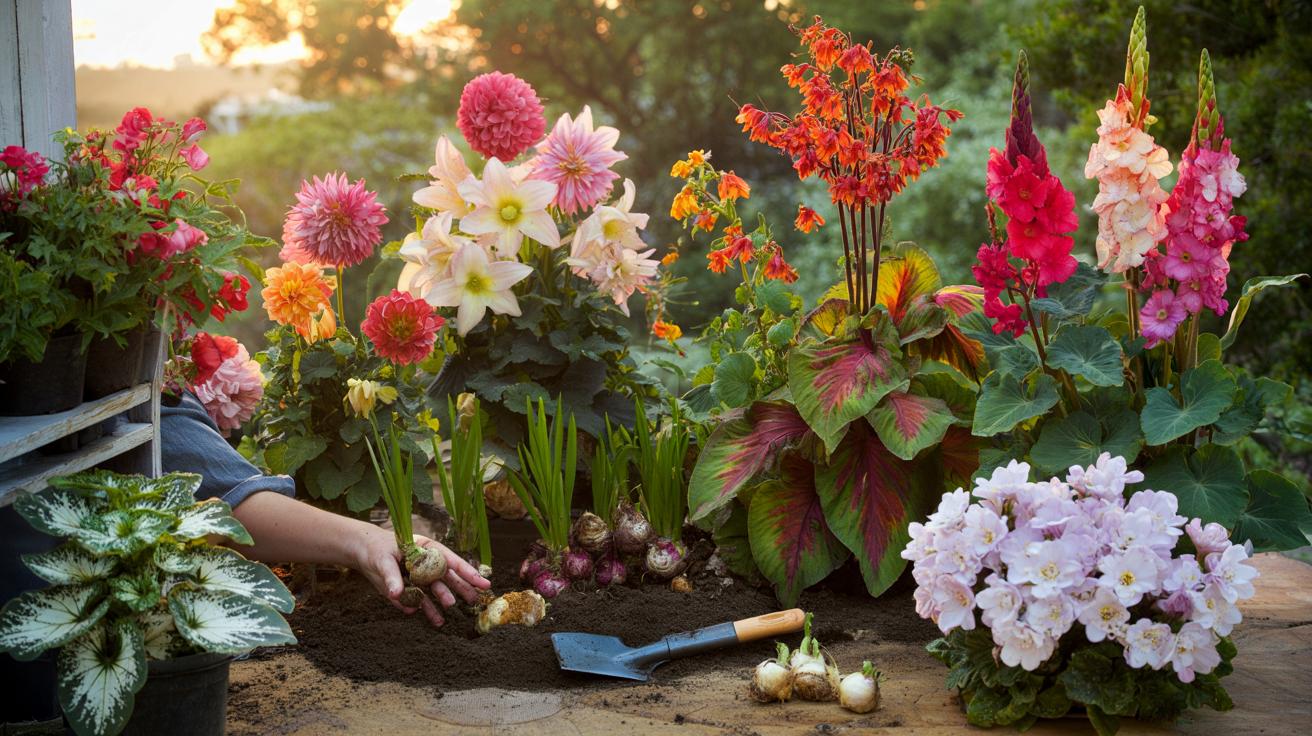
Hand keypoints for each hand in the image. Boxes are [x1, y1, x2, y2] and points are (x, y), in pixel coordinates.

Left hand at [353, 526, 491, 626]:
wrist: (363, 554)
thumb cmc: (376, 549)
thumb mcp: (383, 560)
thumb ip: (392, 577)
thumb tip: (396, 594)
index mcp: (427, 549)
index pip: (452, 561)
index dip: (468, 572)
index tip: (484, 583)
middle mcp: (427, 564)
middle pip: (448, 577)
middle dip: (462, 588)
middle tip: (475, 600)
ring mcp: (419, 578)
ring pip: (437, 590)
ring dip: (444, 599)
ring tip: (451, 608)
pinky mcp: (410, 590)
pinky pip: (422, 602)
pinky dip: (427, 611)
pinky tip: (436, 620)